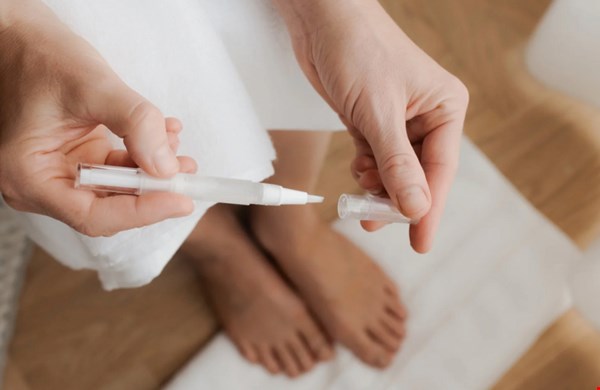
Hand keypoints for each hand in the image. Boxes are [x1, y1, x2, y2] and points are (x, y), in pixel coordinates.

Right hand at [0, 1, 195, 236]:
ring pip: (120, 188)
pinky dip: (144, 154)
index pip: (94, 215)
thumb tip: (167, 166)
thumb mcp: (93, 86)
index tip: (181, 200)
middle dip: (153, 189)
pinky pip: (119, 169)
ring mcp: (62, 173)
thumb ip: (135, 124)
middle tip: (187, 172)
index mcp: (30, 176)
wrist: (24, 40)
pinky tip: (163, 133)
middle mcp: (42, 184)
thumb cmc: (42, 57)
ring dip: (154, 170)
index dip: (142, 211)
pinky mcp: (79, 160)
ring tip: (178, 147)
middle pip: (110, 206)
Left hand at [276, 0, 468, 252]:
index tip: (420, 243)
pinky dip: (366, 171)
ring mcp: (398, 119)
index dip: (429, 209)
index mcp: (445, 107)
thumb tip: (416, 208)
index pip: (441, 170)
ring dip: (377, 187)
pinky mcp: (372, 120)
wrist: (322, 20)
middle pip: (418, 174)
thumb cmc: (358, 50)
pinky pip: (375, 158)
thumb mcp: (378, 113)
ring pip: (394, 169)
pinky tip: (357, 174)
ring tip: (361, 198)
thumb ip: (397, 164)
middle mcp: (426, 115)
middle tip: (376, 223)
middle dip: (397, 200)